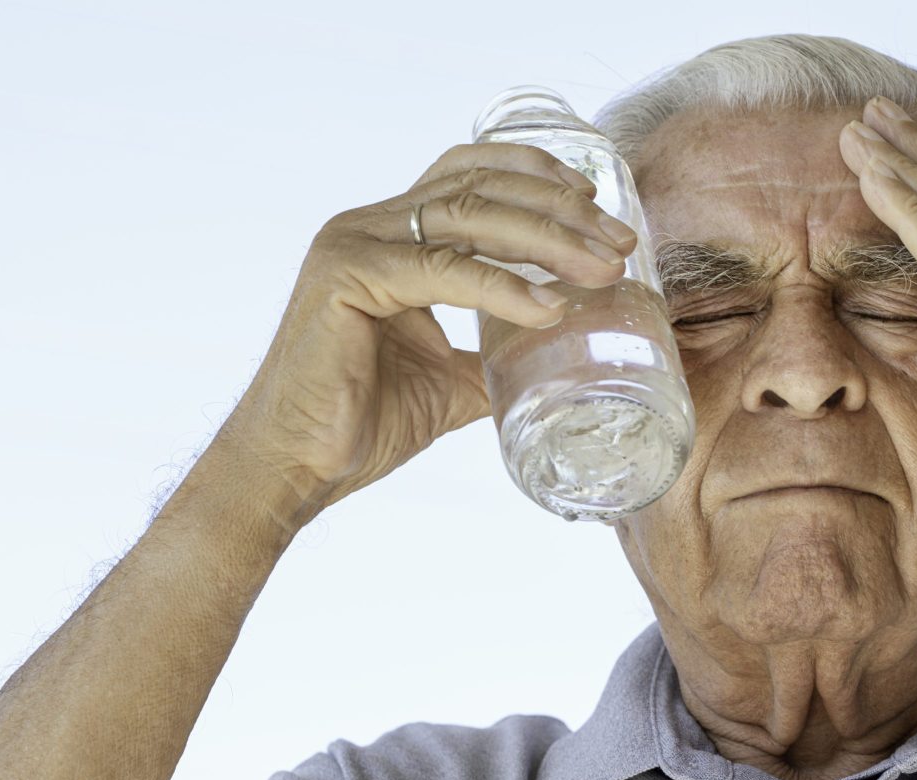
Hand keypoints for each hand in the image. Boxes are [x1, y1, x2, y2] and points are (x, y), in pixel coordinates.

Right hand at [219, 142, 635, 523]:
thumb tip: (551, 365)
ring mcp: (354, 244)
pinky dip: (502, 287)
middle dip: (559, 208)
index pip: (468, 175)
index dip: (535, 175)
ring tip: (601, 269)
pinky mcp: (345, 277)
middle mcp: (368, 226)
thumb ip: (490, 359)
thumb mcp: (447, 382)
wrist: (296, 468)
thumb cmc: (358, 424)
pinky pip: (441, 271)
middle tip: (620, 243)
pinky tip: (548, 308)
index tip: (597, 204)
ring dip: (546, 239)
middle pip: (479, 186)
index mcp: (389, 237)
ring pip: (467, 217)